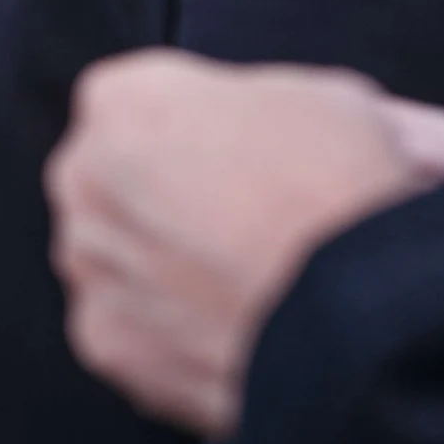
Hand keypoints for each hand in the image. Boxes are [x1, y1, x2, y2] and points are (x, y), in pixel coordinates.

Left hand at [47, 51, 443, 436]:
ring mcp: (88, 265)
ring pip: (120, 263)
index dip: (205, 135)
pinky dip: (176, 341)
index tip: (247, 159)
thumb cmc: (349, 189)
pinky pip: (136, 335)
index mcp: (125, 101)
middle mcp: (81, 178)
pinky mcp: (106, 342)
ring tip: (255, 290)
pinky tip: (238, 338)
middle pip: (121, 185)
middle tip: (250, 229)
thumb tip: (294, 131)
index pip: (144, 107)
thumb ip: (269, 108)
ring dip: (169, 274)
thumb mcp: (330, 101)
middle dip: (170, 202)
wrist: (361, 307)